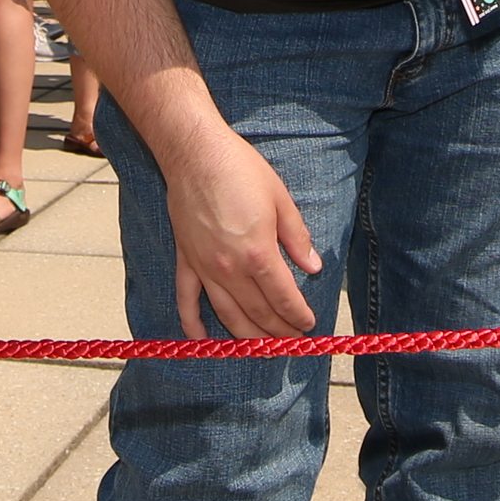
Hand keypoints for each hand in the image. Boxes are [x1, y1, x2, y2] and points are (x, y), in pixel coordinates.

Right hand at [158, 118, 322, 338]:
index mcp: (259, 254)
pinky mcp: (186, 261)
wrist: (195, 153)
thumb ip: (297, 238)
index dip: (298, 315)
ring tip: (263, 347)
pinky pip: (187, 300)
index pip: (283, 298)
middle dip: (278, 330)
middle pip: (258, 312)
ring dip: (248, 335)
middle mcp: (231, 269)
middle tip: (292, 339)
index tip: (308, 323)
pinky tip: (202, 339)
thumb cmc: (241, 171)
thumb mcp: (281, 199)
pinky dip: (193, 324)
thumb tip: (314, 266)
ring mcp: (205, 268)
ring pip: (228, 314)